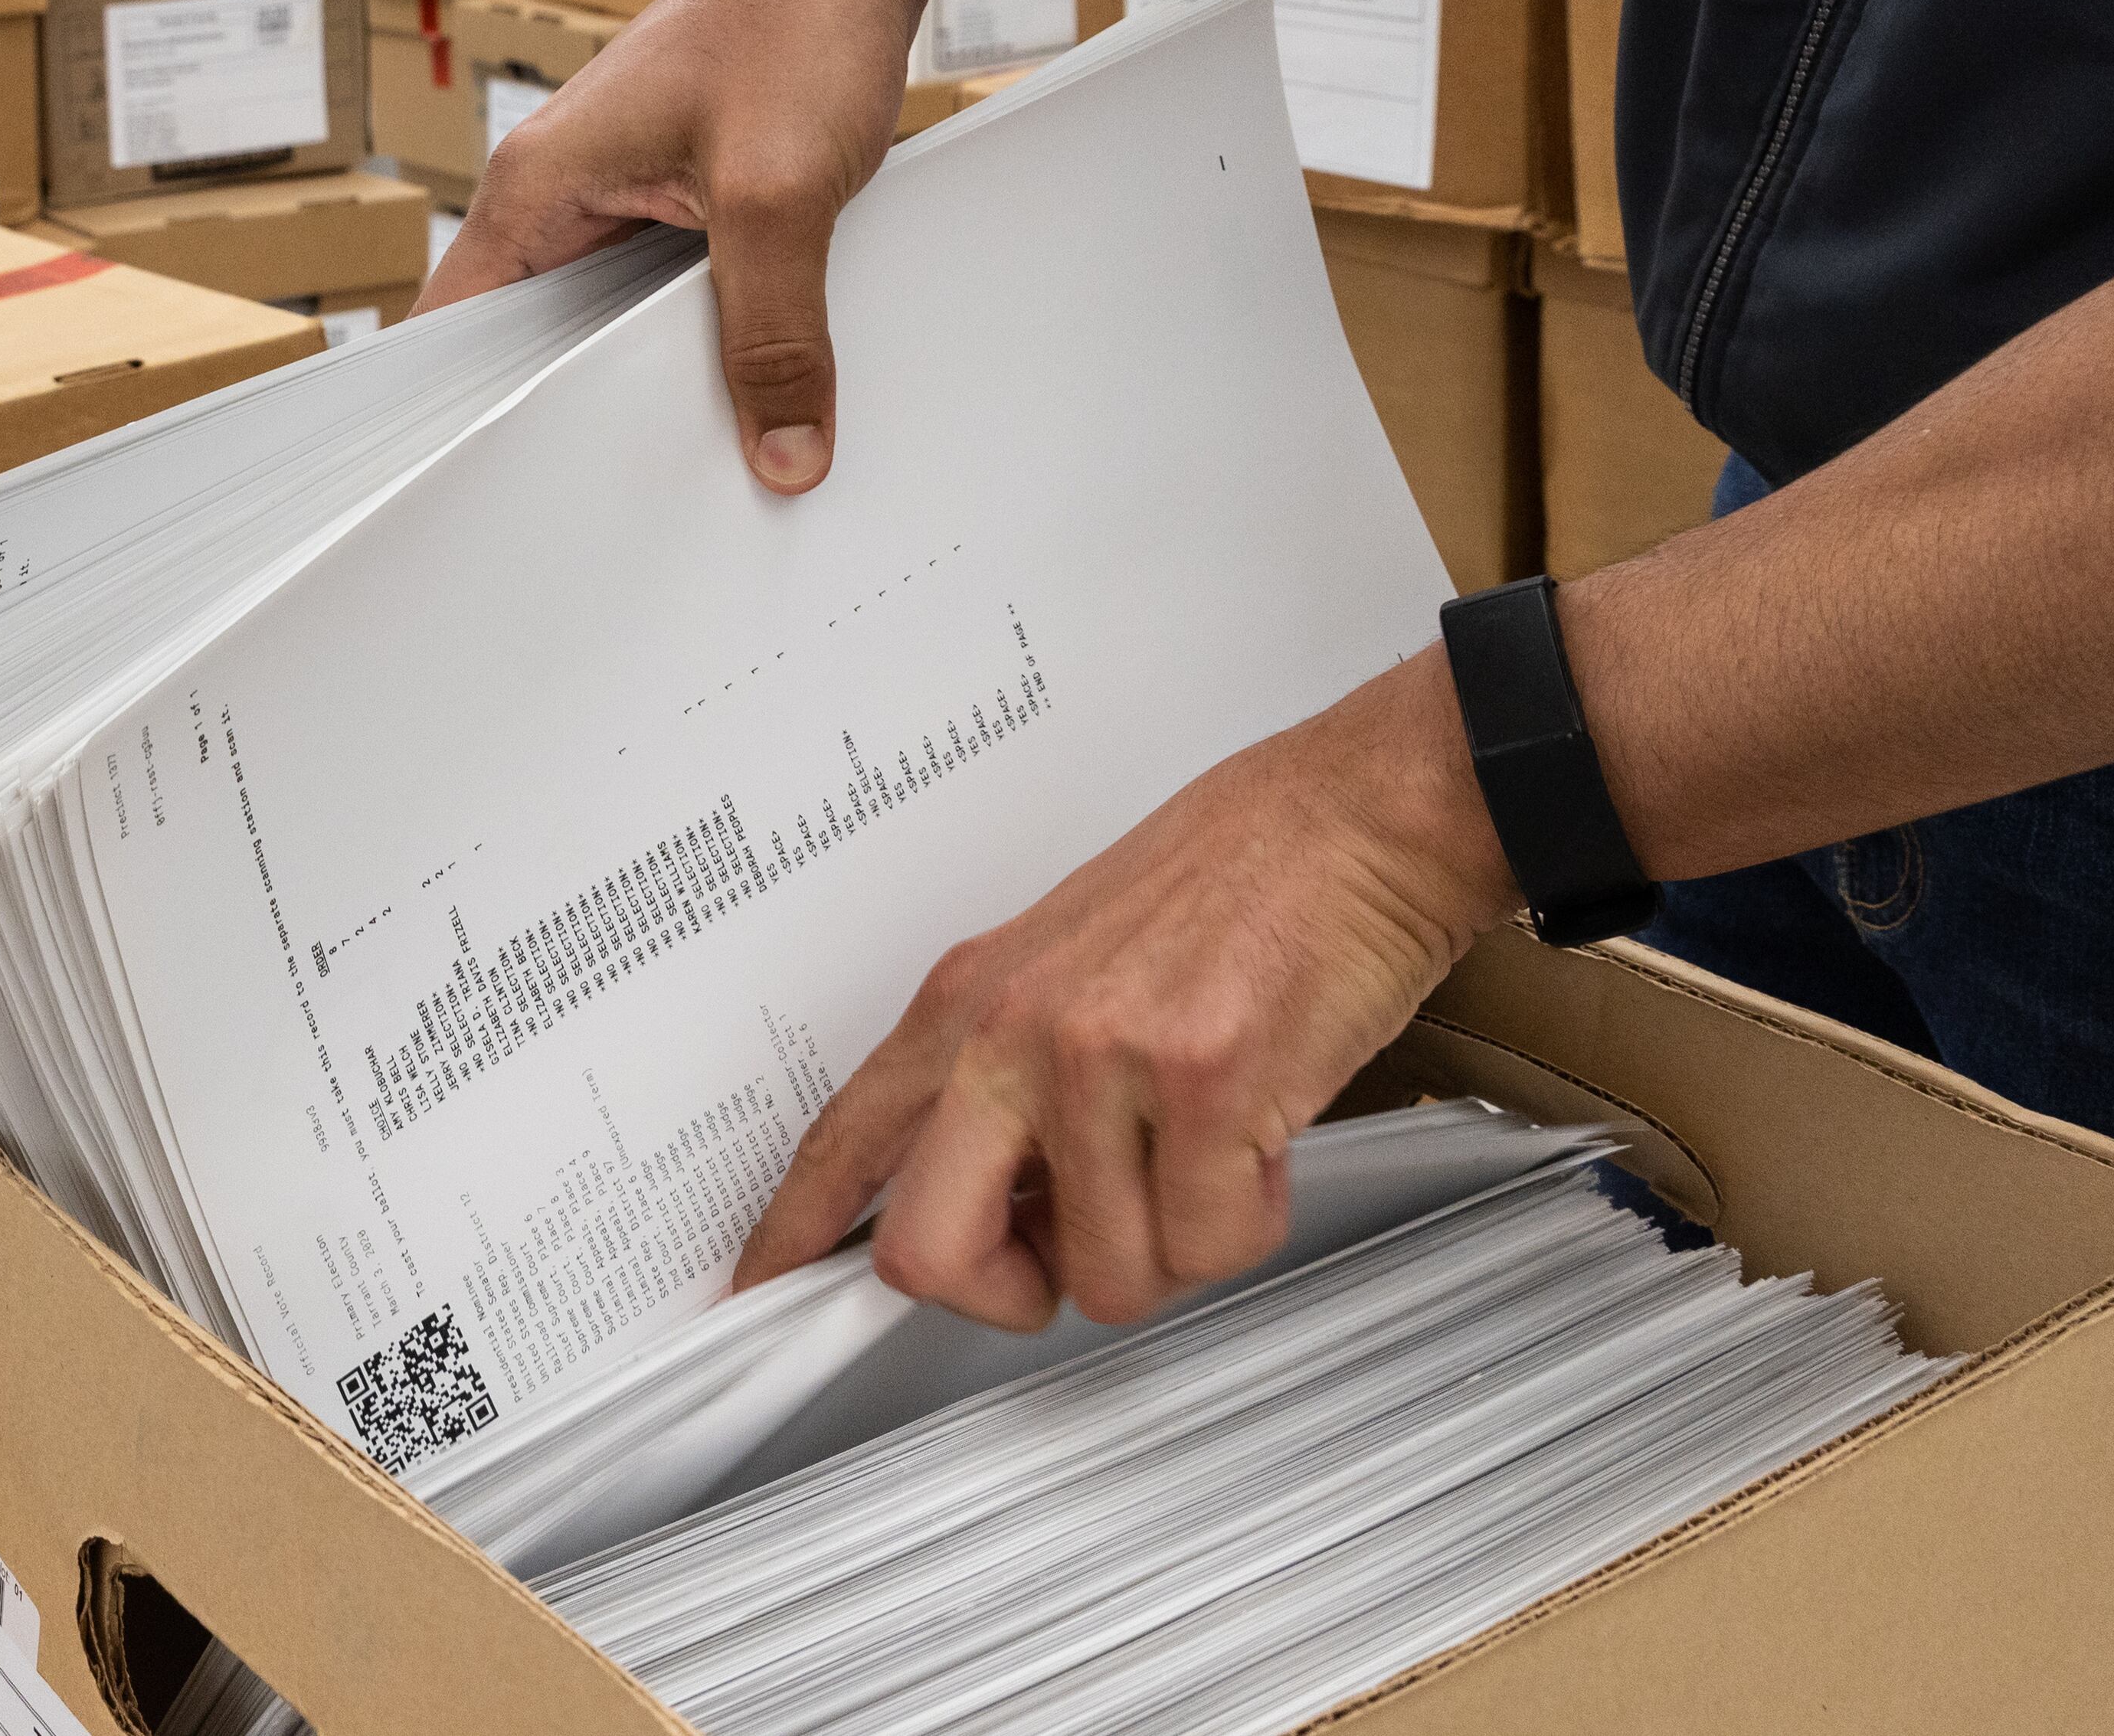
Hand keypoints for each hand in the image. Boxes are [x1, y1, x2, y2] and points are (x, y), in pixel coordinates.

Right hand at [417, 0, 964, 493]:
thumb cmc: (794, 22)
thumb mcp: (781, 193)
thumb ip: (774, 332)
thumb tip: (785, 456)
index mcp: (536, 188)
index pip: (450, 336)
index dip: (456, 427)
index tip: (486, 512)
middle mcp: (562, 197)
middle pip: (534, 348)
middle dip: (574, 429)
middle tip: (617, 521)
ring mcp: (622, 198)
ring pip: (612, 329)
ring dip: (650, 387)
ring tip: (687, 471)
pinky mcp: (681, 200)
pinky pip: (670, 299)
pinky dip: (703, 346)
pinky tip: (750, 396)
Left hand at [732, 648, 1521, 1327]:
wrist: (1356, 818)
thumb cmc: (1234, 884)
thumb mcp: (1071, 963)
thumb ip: (1010, 1074)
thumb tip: (993, 1200)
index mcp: (967, 1001)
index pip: (846, 1136)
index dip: (794, 1231)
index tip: (757, 1289)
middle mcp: (1012, 1034)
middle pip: (932, 1256)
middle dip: (1006, 1295)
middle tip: (1067, 1255)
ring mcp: (1102, 1061)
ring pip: (1105, 1277)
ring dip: (1172, 1243)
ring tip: (1207, 1146)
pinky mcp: (1205, 1086)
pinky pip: (1209, 1246)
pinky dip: (1249, 1219)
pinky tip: (1259, 1139)